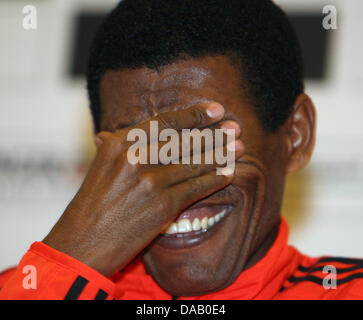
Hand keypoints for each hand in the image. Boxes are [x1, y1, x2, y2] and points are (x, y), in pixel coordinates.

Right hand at [43, 102, 243, 275]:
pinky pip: (197, 187)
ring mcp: (151, 181)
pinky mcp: (164, 205)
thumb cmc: (90, 207)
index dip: (193, 114)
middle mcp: (136, 156)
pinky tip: (229, 173)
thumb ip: (112, 147)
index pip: (165, 122)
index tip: (215, 108)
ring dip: (221, 154)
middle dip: (214, 133)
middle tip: (235, 127)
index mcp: (119, 143)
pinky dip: (215, 179)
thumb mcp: (98, 168)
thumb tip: (111, 133)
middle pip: (185, 140)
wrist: (81, 245)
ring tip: (239, 145)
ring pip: (195, 162)